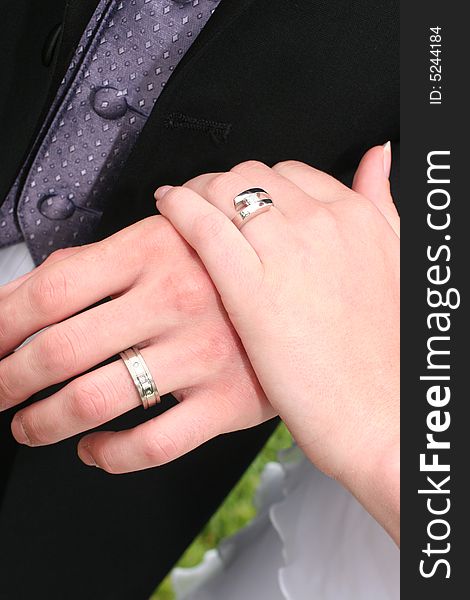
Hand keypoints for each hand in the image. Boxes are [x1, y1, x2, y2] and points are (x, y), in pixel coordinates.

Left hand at [0, 218, 273, 470]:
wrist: (308, 295)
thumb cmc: (232, 268)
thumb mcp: (169, 237)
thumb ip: (98, 258)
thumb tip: (28, 289)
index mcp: (153, 253)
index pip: (52, 290)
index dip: (1, 321)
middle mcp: (176, 302)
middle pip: (61, 350)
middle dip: (9, 379)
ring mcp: (202, 355)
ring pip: (96, 402)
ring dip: (45, 422)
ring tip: (30, 424)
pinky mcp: (228, 402)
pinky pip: (154, 444)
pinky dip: (109, 456)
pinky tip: (94, 450)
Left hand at [155, 145, 399, 542]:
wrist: (379, 410)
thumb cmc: (387, 352)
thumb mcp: (396, 264)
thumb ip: (381, 205)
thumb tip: (377, 157)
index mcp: (356, 218)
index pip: (291, 174)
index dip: (258, 184)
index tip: (240, 197)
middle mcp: (321, 225)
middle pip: (253, 176)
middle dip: (224, 184)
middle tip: (206, 201)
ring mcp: (285, 253)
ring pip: (224, 190)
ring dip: (196, 190)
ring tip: (179, 206)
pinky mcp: (250, 288)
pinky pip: (204, 225)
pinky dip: (178, 207)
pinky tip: (166, 209)